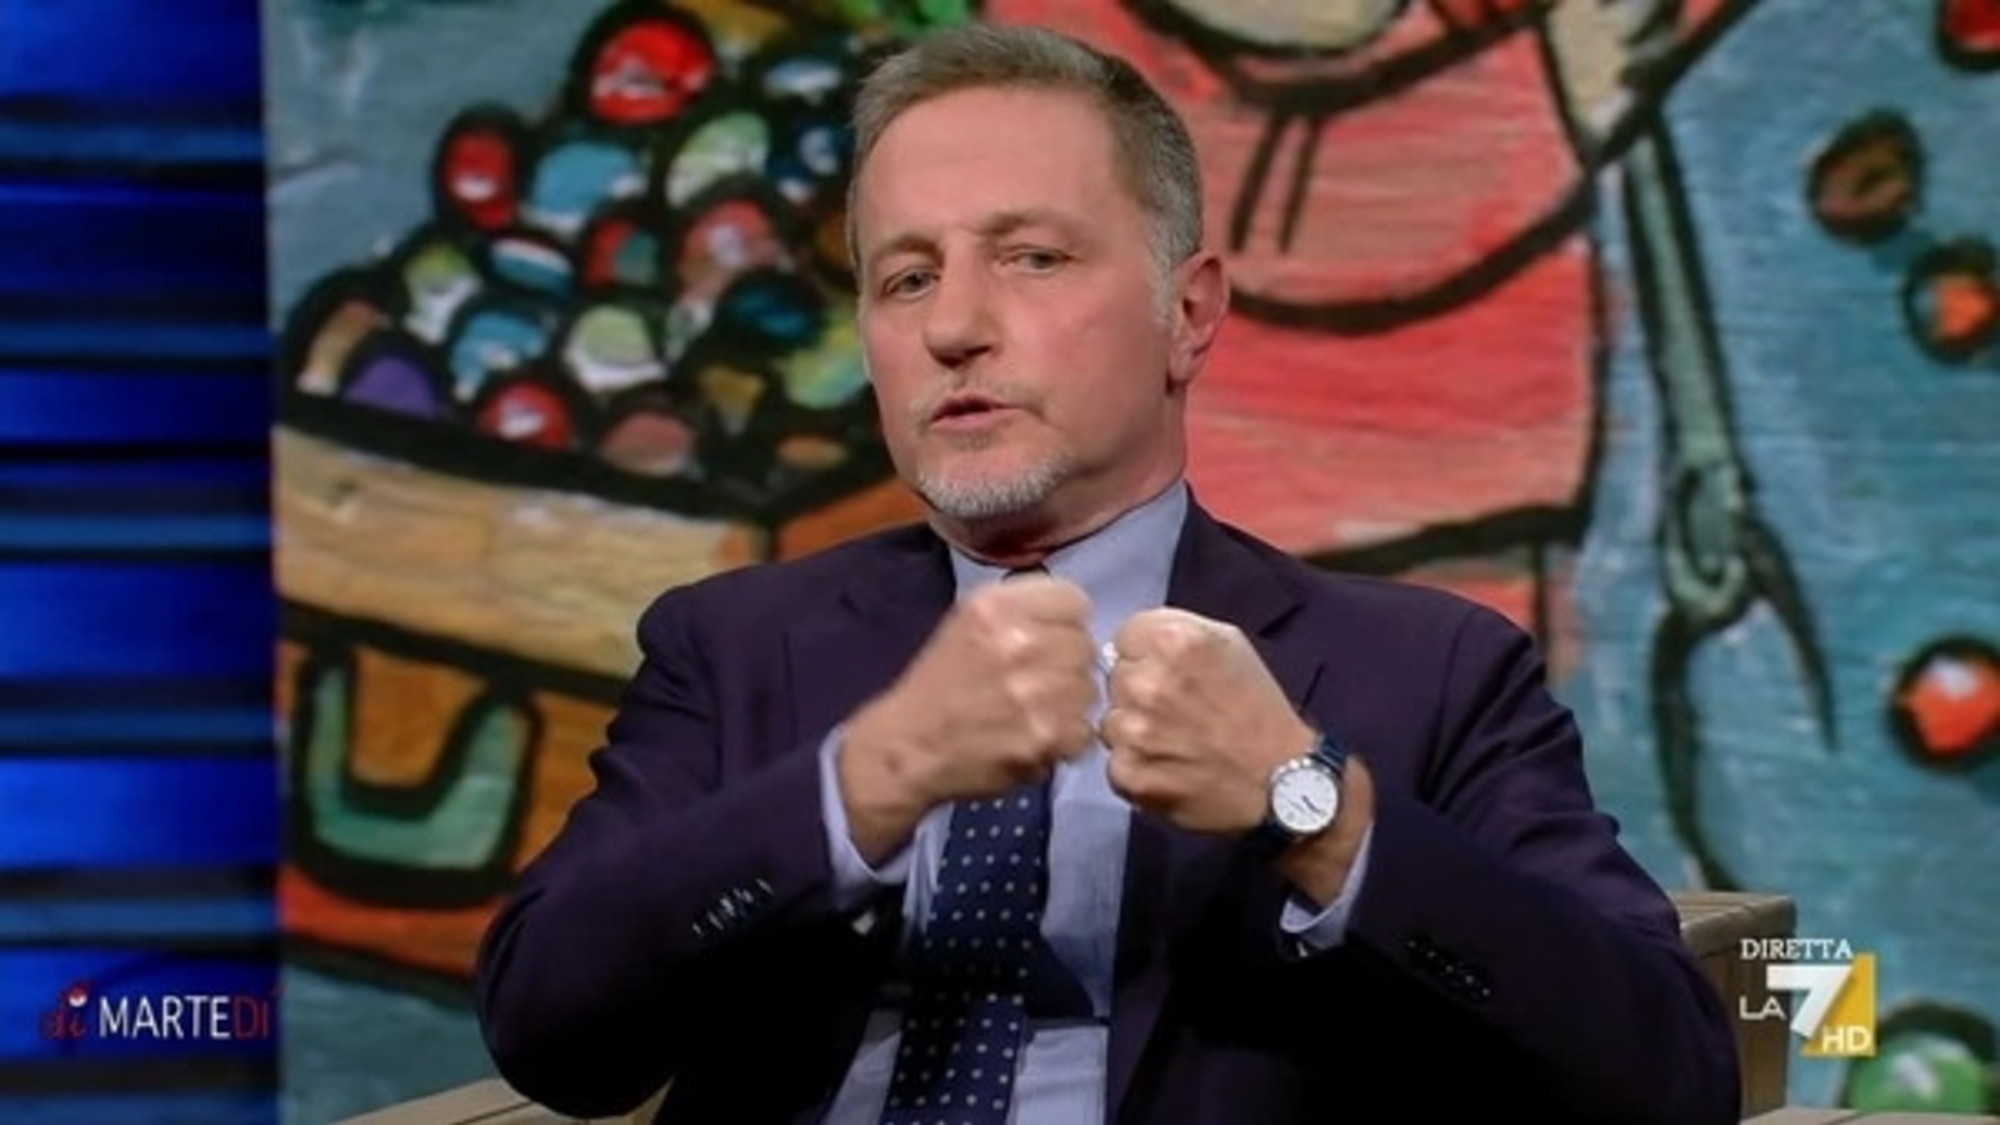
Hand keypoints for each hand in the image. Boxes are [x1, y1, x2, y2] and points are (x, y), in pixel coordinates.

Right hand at [839, 574, 1097, 860]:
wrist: (908, 748)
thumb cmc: (939, 684)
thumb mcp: (967, 622)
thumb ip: (1022, 610)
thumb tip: (1074, 616)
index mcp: (996, 607)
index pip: (1074, 601)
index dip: (1064, 623)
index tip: (1048, 640)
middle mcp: (1019, 642)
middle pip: (1084, 646)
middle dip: (1066, 664)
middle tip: (1037, 682)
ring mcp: (1035, 692)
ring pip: (1088, 690)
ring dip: (1068, 704)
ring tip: (1034, 712)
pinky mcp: (1045, 736)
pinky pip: (1083, 731)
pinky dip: (1065, 740)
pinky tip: (1035, 738)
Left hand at [1099, 607, 1314, 834]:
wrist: (1280, 782)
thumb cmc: (1258, 710)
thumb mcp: (1230, 645)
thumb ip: (1177, 630)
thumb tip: (1134, 640)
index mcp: (1173, 641)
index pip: (1125, 637)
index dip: (1146, 655)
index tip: (1169, 674)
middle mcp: (1148, 682)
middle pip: (1116, 677)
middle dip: (1139, 692)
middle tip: (1177, 712)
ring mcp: (1134, 731)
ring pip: (1112, 721)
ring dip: (1135, 732)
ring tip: (1175, 742)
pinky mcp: (1129, 773)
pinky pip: (1116, 762)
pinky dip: (1138, 768)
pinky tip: (1170, 769)